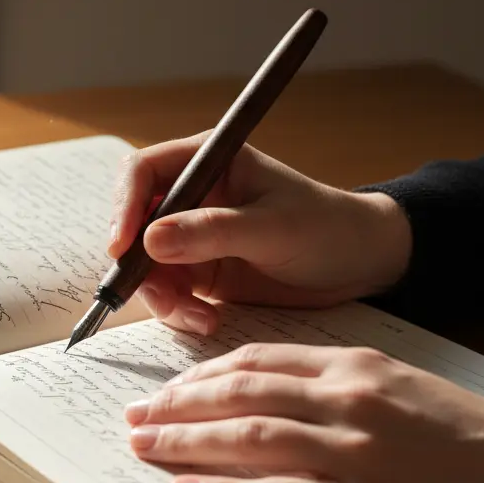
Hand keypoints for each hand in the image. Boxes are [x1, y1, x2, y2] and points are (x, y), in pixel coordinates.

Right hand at [110, 132, 412, 334]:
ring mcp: (192, 236)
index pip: (143, 173)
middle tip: (159, 295)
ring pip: (146, 265)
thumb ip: (212, 232)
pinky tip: (207, 320)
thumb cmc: (326, 227)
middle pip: (134, 225)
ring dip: (161, 295)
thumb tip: (149, 240)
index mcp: (207, 162)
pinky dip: (178, 310)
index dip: (124, 206)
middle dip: (139, 264)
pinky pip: (167, 291)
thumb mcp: (271, 227)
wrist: (360, 265)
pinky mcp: (199, 271)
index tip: (123, 245)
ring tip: (197, 316)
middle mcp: (192, 196)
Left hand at [124, 343, 483, 482]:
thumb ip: (340, 384)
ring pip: (246, 437)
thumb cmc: (476, 435)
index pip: (257, 359)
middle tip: (135, 413)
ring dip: (184, 442)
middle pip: (238, 393)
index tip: (170, 386)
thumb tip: (277, 397)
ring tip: (142, 445)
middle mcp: (344, 399)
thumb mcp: (404, 386)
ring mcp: (350, 451)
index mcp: (355, 365)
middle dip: (178, 403)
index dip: (203, 374)